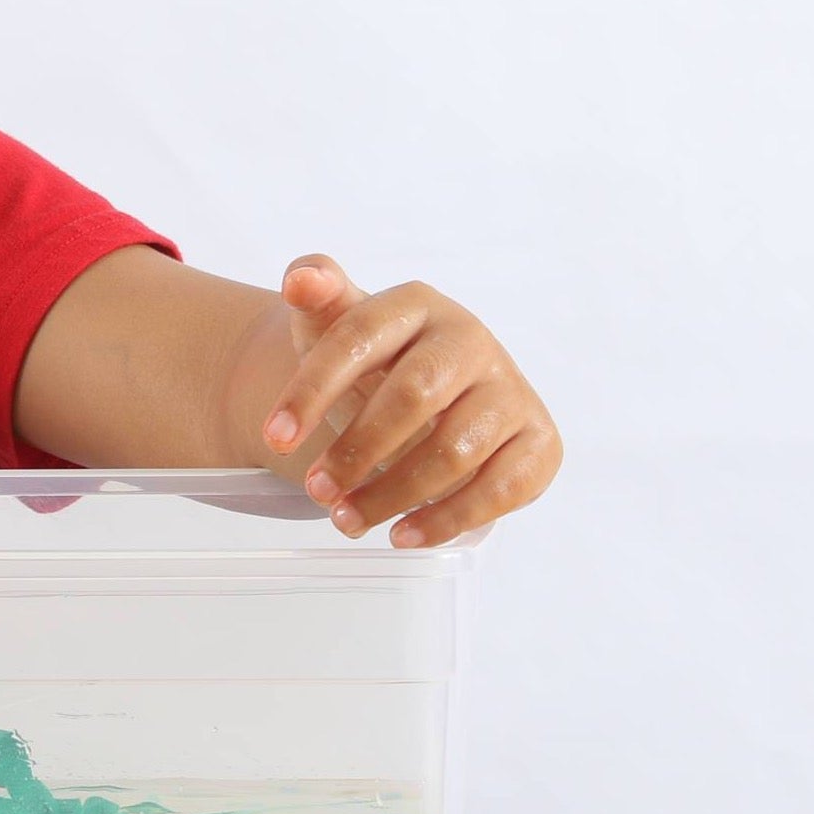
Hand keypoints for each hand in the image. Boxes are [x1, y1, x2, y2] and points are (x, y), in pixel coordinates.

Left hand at [259, 256, 559, 546]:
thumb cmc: (374, 362)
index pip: (360, 337)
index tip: (275, 438)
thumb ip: (316, 295)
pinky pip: (501, 488)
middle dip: (358, 449)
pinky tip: (403, 535)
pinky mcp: (538, 441)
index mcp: (417, 305)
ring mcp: (510, 391)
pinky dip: (448, 519)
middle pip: (414, 396)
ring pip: (455, 450)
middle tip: (317, 491)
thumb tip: (300, 278)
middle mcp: (471, 340)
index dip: (314, 388)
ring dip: (393, 494)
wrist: (431, 396)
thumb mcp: (336, 325)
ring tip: (345, 519)